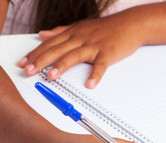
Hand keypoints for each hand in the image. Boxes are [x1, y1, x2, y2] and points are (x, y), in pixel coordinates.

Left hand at [19, 14, 142, 88]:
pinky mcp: (108, 53)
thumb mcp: (80, 27)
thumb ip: (60, 32)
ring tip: (51, 76)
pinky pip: (101, 65)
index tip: (23, 62)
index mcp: (74, 34)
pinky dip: (96, 75)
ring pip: (75, 56)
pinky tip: (90, 84)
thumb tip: (43, 34)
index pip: (50, 44)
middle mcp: (81, 39)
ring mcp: (95, 46)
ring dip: (62, 66)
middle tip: (29, 70)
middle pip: (58, 49)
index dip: (35, 53)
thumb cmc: (106, 28)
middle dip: (41, 60)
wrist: (130, 24)